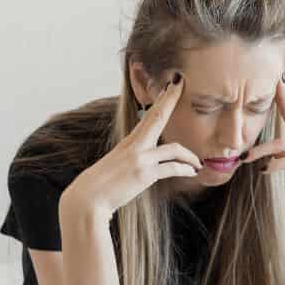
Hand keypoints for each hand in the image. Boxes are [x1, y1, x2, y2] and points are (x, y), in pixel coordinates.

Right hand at [62, 75, 201, 218]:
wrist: (87, 200)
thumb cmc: (101, 186)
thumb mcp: (117, 165)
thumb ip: (132, 159)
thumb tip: (143, 161)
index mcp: (129, 143)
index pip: (148, 116)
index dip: (161, 101)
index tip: (171, 86)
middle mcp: (134, 146)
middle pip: (157, 117)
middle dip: (170, 99)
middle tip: (181, 84)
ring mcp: (139, 158)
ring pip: (173, 149)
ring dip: (190, 156)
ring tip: (198, 163)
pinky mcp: (144, 174)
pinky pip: (171, 168)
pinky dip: (185, 169)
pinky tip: (192, 172)